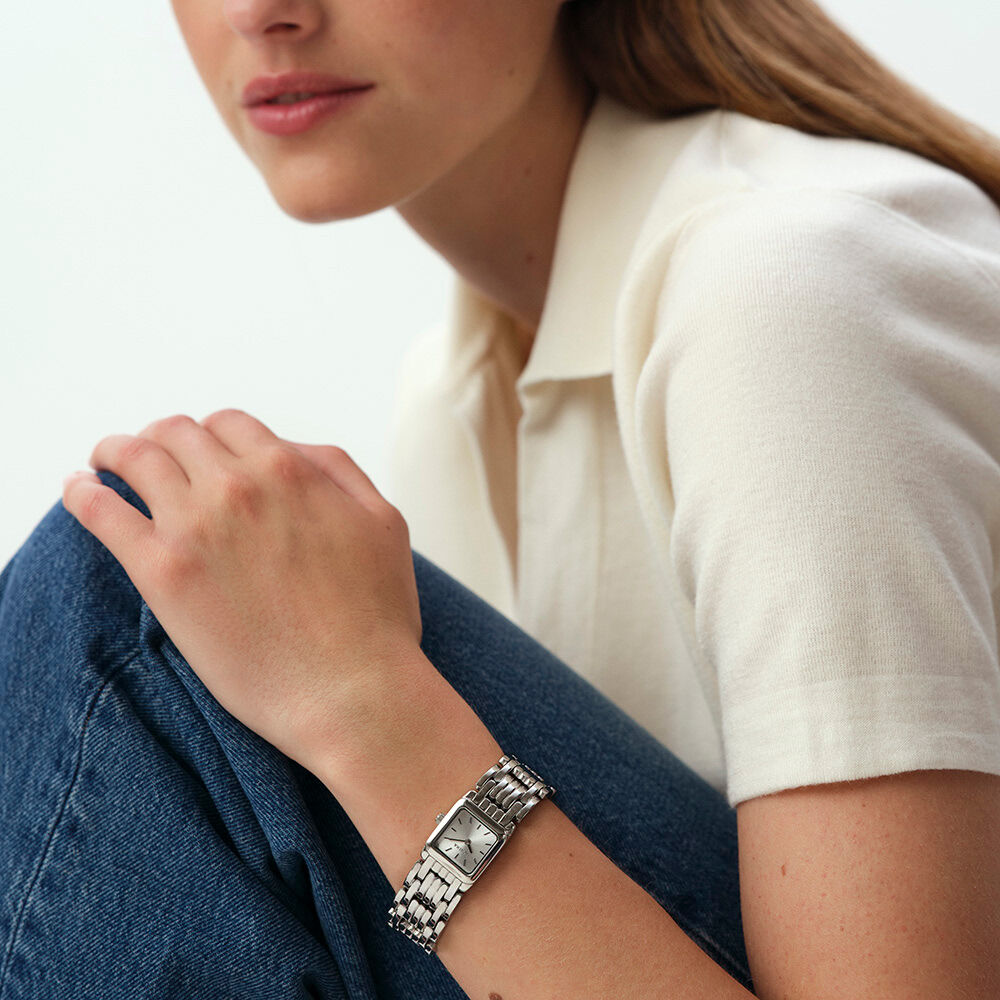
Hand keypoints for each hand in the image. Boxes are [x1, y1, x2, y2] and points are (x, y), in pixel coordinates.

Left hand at [61, 408, 424, 769]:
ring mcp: (195, 527)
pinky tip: (79, 488)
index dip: (212, 434)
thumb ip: (338, 472)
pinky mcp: (162, 574)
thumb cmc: (377, 615)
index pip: (229, 424)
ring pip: (134, 458)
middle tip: (150, 454)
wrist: (353, 690)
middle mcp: (236, 486)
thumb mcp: (383, 521)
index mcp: (289, 469)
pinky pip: (101, 512)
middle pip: (176, 433)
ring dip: (116, 450)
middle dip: (162, 437)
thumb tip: (291, 450)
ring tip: (104, 460)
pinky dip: (83, 491)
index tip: (200, 452)